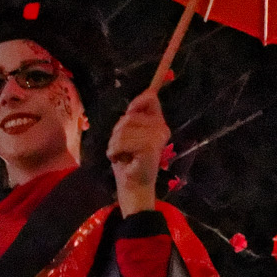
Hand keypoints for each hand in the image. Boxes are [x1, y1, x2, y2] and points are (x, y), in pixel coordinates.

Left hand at [107, 89, 168, 215]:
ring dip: (116, 143)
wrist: (134, 185)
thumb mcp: (130, 134)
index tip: (131, 109)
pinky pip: (125, 141)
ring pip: (125, 128)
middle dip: (119, 131)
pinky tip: (120, 159)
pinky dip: (116, 150)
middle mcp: (161, 129)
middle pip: (130, 116)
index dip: (140, 100)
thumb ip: (136, 115)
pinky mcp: (151, 148)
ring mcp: (157, 138)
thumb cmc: (130, 160)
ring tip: (120, 154)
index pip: (151, 100)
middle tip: (121, 146)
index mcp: (157, 124)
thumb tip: (149, 92)